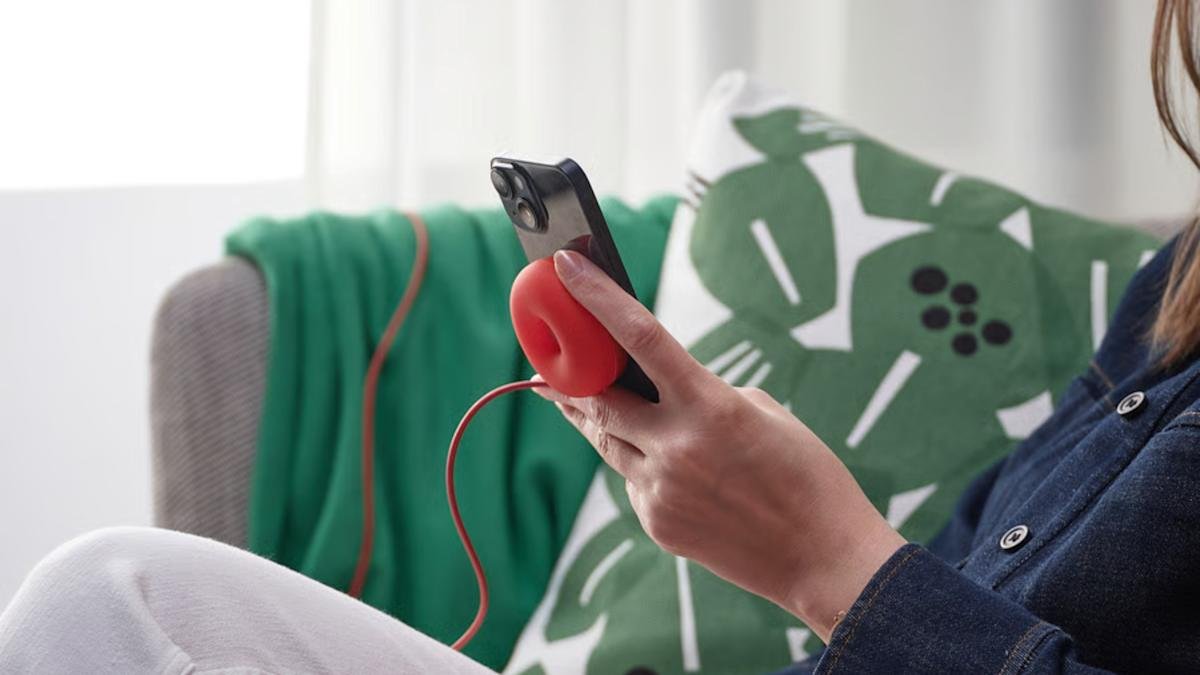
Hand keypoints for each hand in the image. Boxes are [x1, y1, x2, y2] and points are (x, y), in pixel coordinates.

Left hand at [537, 250, 905, 640]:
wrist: (824, 558)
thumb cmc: (807, 476)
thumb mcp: (763, 414)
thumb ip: (704, 396)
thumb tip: (660, 393)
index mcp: (710, 405)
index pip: (640, 335)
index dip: (597, 297)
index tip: (565, 265)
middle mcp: (676, 446)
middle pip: (600, 397)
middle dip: (571, 377)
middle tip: (548, 362)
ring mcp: (661, 489)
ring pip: (606, 442)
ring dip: (590, 417)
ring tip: (566, 399)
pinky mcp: (657, 523)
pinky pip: (632, 481)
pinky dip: (637, 465)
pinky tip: (656, 463)